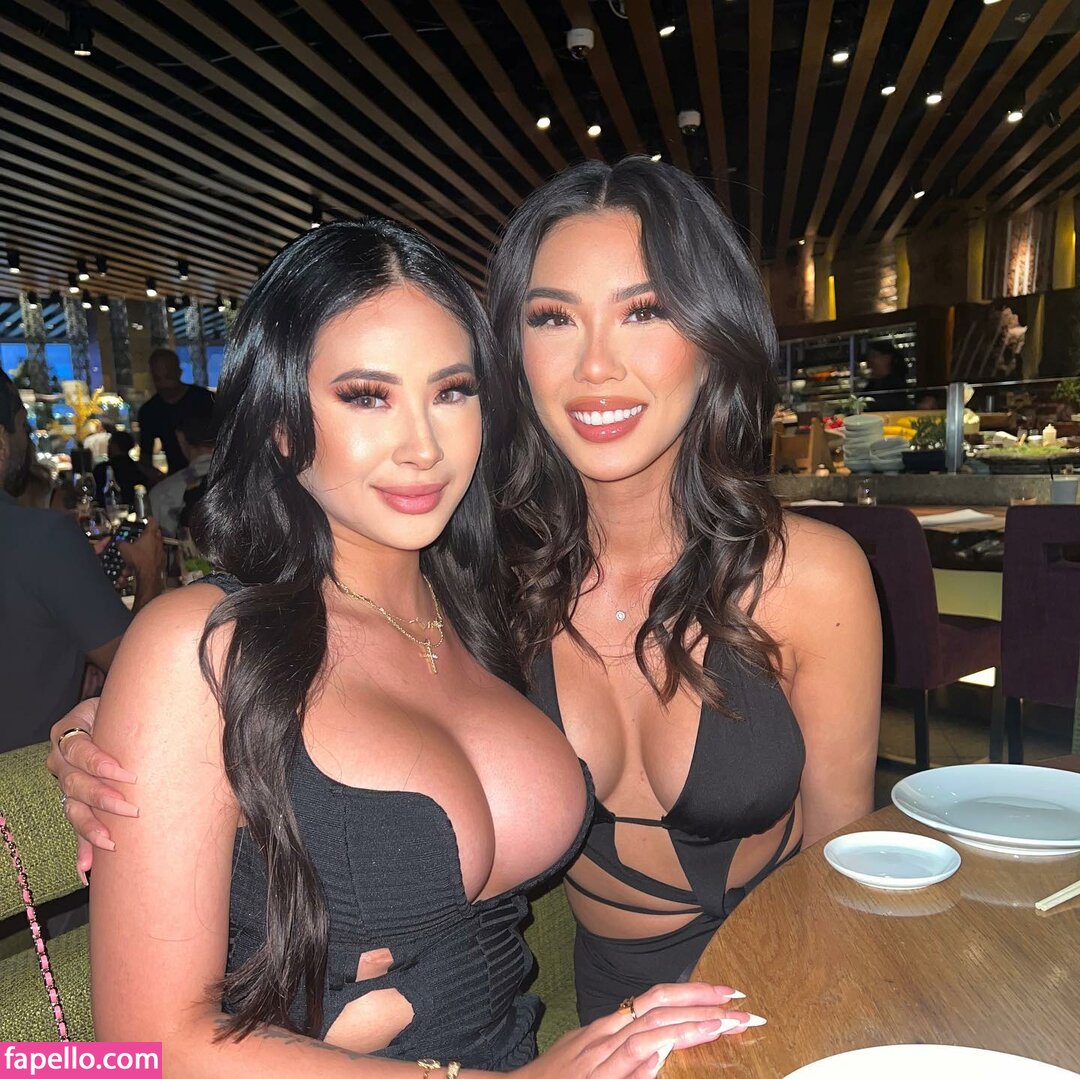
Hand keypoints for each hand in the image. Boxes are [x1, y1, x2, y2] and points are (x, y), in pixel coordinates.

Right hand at [47, 698, 137, 877]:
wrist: (118, 718)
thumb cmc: (124, 712)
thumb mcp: (121, 712)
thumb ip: (130, 721)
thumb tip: (162, 718)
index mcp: (70, 732)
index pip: (79, 751)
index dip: (99, 764)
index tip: (126, 775)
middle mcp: (62, 760)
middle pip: (75, 783)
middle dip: (102, 798)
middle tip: (130, 809)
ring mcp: (66, 782)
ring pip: (72, 807)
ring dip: (92, 826)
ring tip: (110, 841)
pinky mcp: (73, 802)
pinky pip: (75, 825)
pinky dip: (82, 846)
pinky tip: (87, 867)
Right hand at [120, 517, 164, 580]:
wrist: (148, 574)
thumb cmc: (140, 560)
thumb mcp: (124, 548)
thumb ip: (121, 542)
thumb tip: (119, 542)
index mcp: (150, 535)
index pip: (152, 522)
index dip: (150, 519)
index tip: (148, 518)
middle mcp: (158, 542)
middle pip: (155, 533)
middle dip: (148, 533)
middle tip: (142, 533)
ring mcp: (160, 551)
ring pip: (154, 545)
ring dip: (147, 545)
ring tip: (138, 549)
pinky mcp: (160, 559)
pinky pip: (153, 555)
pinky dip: (147, 556)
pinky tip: (140, 559)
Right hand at [520, 983, 761, 1078]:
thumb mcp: (589, 1059)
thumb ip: (624, 1055)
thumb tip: (660, 1053)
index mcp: (608, 1028)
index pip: (657, 1000)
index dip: (692, 992)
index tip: (725, 994)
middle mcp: (605, 1034)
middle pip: (658, 1006)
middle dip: (700, 1001)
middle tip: (738, 1003)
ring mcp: (600, 1055)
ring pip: (648, 1028)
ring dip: (688, 1023)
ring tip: (722, 1022)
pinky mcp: (596, 1076)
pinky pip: (626, 1057)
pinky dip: (648, 1049)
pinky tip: (671, 1045)